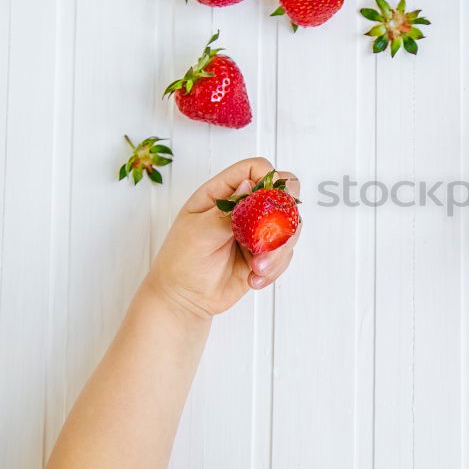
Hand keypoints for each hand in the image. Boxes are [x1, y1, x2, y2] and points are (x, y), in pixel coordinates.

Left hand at [144, 157, 300, 319]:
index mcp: (221, 194)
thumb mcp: (198, 233)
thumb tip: (249, 185)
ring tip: (257, 268)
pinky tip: (254, 278)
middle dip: (283, 218)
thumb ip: (226, 211)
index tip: (274, 199)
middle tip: (275, 237)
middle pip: (281, 196)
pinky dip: (274, 268)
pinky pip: (284, 255)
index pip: (254, 169)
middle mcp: (243, 209)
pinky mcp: (263, 254)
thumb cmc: (180, 262)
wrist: (183, 300)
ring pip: (288, 228)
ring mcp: (255, 232)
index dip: (270, 178)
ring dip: (278, 250)